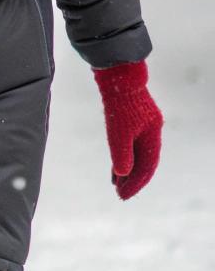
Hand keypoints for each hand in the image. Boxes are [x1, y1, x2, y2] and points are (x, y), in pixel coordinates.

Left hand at [92, 60, 162, 200]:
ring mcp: (143, 126)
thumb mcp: (118, 132)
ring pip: (137, 154)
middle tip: (121, 196)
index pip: (148, 166)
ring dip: (127, 170)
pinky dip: (124, 157)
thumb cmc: (119, 102)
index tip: (124, 196)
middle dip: (133, 180)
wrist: (117, 74)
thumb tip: (123, 174)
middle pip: (144, 162)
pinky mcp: (133, 121)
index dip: (137, 183)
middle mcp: (151, 131)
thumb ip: (122, 154)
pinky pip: (131, 145)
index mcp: (153, 134)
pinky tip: (116, 168)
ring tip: (117, 186)